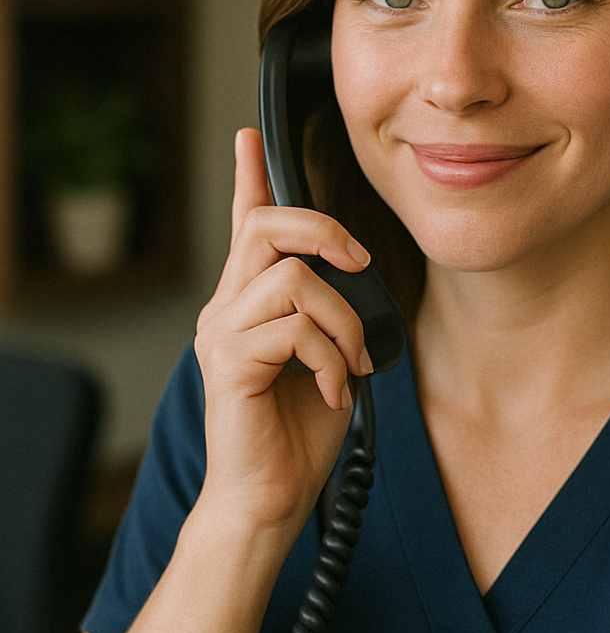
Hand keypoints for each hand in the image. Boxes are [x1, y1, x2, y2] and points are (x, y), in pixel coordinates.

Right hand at [193, 127, 373, 535]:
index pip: (246, 225)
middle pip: (266, 227)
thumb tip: (361, 278)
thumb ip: (334, 311)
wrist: (272, 496)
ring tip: (353, 365)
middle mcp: (229, 307)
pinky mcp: (229, 363)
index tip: (249, 136)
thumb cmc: (301, 428)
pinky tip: (334, 392)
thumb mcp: (331, 354)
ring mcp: (223, 333)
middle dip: (323, 229)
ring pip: (294, 280)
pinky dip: (331, 359)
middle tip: (360, 263)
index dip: (248, 177)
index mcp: (252, 300)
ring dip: (344, 322)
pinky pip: (295, 329)